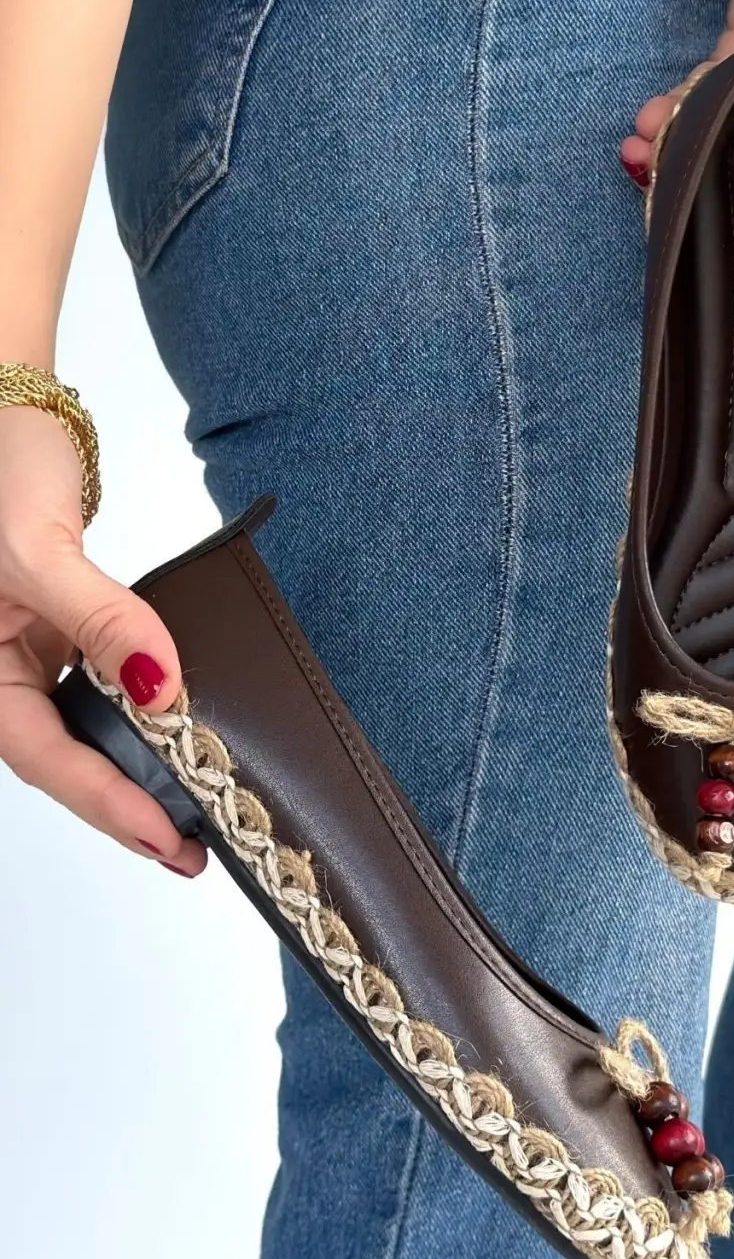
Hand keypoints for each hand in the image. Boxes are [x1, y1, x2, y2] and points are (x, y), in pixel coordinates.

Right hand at [0, 407, 205, 875]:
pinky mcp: (58, 633)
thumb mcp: (39, 546)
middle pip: (62, 759)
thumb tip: (159, 687)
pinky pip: (99, 688)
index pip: (43, 757)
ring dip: (134, 769)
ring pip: (82, 730)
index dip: (106, 804)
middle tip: (190, 850)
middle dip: (124, 808)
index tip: (167, 841)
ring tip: (191, 810)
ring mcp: (27, 655)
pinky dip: (138, 714)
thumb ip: (100, 619)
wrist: (8, 408)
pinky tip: (174, 732)